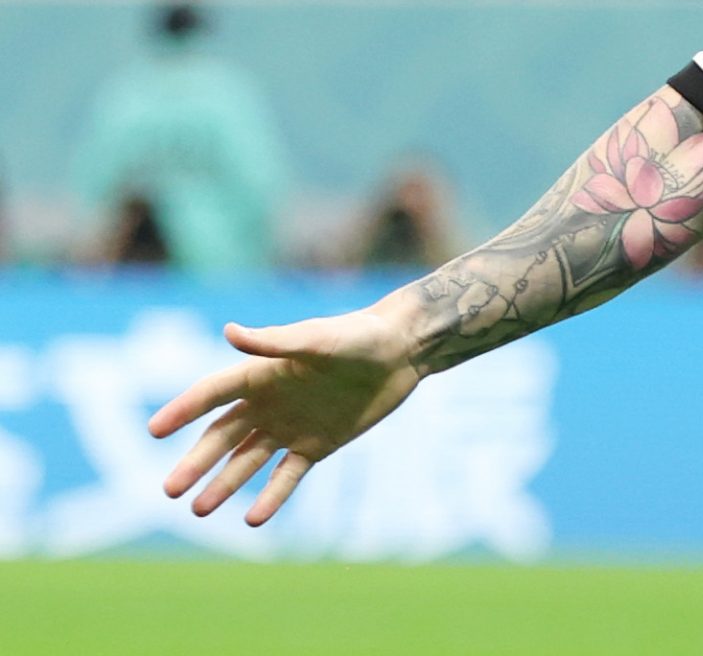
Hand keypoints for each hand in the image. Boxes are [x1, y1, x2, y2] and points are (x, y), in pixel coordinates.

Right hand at [147, 307, 423, 524]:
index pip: (211, 395)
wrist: (401, 351)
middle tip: (169, 490)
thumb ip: (275, 342)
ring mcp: (290, 426)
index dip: (182, 410)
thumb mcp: (317, 340)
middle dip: (196, 463)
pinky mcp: (316, 444)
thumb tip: (229, 332)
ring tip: (198, 510)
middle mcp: (268, 403)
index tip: (153, 430)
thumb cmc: (359, 336)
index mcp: (261, 374)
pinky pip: (287, 475)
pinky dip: (271, 496)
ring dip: (223, 485)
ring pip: (247, 461)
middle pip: (222, 437)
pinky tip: (253, 519)